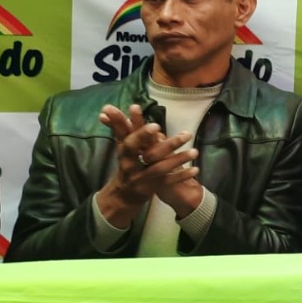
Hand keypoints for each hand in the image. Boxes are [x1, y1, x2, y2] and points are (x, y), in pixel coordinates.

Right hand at [96, 104, 198, 227]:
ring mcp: (143, 178)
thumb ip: (118, 126)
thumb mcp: (122, 145)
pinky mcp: (153, 187)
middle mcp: (132, 165)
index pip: (129, 138)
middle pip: (148, 154)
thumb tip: (106, 107)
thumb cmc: (126, 162)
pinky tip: (195, 169)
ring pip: (161, 169)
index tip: (137, 108)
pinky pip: (169, 182)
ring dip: (178, 159)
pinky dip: (181, 176)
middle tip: (181, 134)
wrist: (123, 195)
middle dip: (163, 144)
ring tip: (195, 151)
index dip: (134, 125)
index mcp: (125, 152)